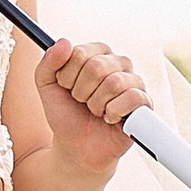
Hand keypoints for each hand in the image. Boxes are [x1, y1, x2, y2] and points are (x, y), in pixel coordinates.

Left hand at [36, 37, 142, 174]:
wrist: (76, 148)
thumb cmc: (66, 114)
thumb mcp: (46, 86)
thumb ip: (48, 63)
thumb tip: (63, 42)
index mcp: (97, 53)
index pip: (81, 53)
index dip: (68, 75)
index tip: (66, 87)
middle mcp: (118, 63)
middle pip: (96, 67)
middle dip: (81, 92)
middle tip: (82, 101)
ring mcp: (134, 81)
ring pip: (113, 83)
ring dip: (96, 104)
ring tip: (96, 111)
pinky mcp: (144, 102)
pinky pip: (132, 97)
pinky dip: (113, 112)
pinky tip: (110, 118)